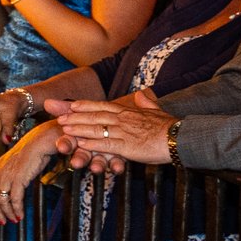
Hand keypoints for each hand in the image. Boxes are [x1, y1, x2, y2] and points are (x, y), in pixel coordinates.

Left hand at [0, 124, 60, 222]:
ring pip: (1, 200)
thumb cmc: (30, 154)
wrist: (39, 143)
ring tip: (13, 219)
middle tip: (1, 221)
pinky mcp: (19, 178)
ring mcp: (7, 175)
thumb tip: (7, 191)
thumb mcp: (13, 165)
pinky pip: (15, 199)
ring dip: (7, 213)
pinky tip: (20, 214)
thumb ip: (7, 176)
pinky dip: (17, 209)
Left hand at [51, 89, 176, 166]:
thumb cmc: (171, 126)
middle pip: (95, 116)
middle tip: (59, 117)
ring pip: (97, 129)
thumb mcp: (157, 110)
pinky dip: (92, 144)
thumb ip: (147, 102)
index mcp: (130, 112)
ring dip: (79, 129)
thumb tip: (142, 93)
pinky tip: (81, 144)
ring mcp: (125, 133)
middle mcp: (124, 120)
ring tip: (64, 129)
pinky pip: (106, 145)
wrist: (181, 137)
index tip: (72, 105)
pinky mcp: (128, 147)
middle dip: (76, 117)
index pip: (103, 106)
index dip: (86, 106)